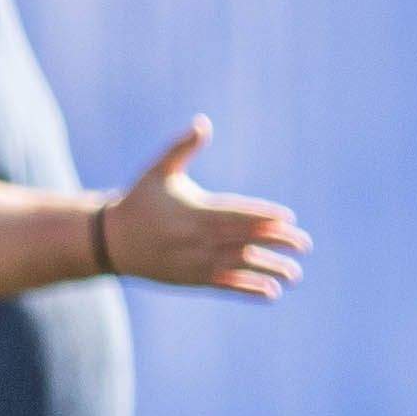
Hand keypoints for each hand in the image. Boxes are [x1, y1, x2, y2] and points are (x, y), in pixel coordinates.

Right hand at [102, 121, 306, 297]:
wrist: (111, 241)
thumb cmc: (139, 200)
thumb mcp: (158, 171)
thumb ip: (182, 148)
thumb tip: (202, 122)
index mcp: (194, 210)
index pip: (236, 213)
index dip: (263, 216)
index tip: (288, 217)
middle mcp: (197, 238)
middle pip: (244, 240)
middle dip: (276, 242)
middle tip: (305, 245)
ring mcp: (195, 261)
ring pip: (239, 265)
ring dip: (269, 269)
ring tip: (296, 274)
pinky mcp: (192, 279)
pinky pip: (226, 284)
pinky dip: (249, 288)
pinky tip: (272, 292)